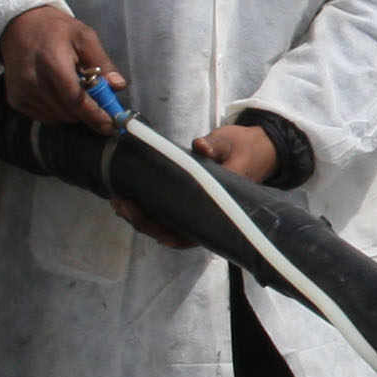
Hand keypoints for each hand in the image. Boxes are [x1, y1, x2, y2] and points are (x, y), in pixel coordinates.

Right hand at [2, 3, 123, 130]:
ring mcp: (22, 91)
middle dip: (88, 113)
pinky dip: (58, 112)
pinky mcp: (15, 99)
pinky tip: (58, 93)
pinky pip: (44, 117)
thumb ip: (102, 61)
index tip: (111, 126)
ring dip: (73, 112)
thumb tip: (119, 86)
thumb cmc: (56, 30)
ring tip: (75, 90)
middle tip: (99, 102)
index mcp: (53, 62)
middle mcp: (34, 80)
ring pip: (58, 117)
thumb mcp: (84, 37)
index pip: (76, 98)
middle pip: (68, 112)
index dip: (95, 115)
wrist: (19, 25)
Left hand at [117, 118, 283, 248]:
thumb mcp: (232, 142)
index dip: (165, 230)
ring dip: (141, 219)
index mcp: (222, 206)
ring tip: (119, 203)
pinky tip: (129, 201)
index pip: (191, 229)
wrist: (257, 150)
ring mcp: (201, 212)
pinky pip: (169, 217)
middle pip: (173, 234)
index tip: (143, 217)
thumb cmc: (245, 148)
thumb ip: (216, 145)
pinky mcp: (192, 204)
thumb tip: (200, 147)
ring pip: (168, 228)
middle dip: (144, 223)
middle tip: (122, 204)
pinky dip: (148, 212)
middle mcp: (210, 216)